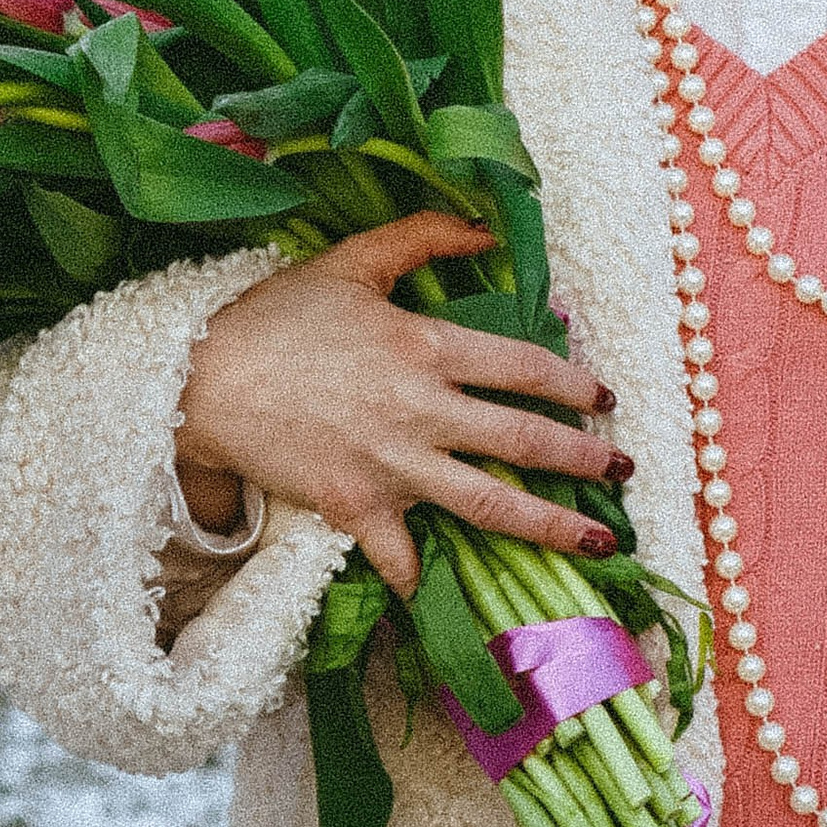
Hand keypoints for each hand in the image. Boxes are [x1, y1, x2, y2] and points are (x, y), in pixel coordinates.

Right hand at [173, 214, 630, 594]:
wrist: (200, 380)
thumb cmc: (277, 315)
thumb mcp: (354, 259)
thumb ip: (426, 237)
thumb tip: (490, 229)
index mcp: (428, 348)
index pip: (525, 368)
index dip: (574, 384)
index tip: (605, 399)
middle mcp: (423, 411)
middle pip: (524, 441)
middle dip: (585, 457)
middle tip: (625, 468)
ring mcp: (393, 467)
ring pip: (489, 505)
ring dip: (550, 525)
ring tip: (597, 543)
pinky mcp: (357, 509)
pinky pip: (401, 557)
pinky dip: (423, 580)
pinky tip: (449, 596)